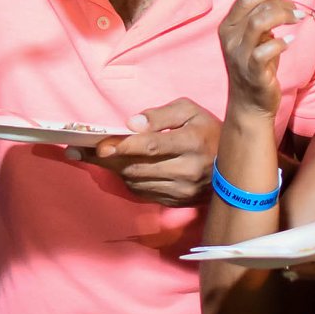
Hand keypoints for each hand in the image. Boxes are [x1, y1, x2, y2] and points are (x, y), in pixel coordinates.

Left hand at [65, 99, 219, 205]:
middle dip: (106, 158)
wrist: (234, 166)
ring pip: (136, 181)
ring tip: (95, 156)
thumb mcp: (189, 111)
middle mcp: (188, 170)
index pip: (152, 146)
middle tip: (80, 151)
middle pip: (138, 166)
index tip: (99, 144)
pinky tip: (120, 166)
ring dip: (114, 168)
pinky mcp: (177, 202)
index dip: (124, 145)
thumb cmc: (208, 130)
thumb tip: (130, 124)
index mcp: (193, 142)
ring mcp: (183, 190)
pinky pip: (143, 192)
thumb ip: (160, 115)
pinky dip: (128, 179)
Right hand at [218, 0, 301, 120]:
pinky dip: (281, 43)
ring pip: (258, 23)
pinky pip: (265, 51)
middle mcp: (230, 39)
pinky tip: (290, 42)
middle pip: (254, 7)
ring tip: (297, 19)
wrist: (249, 104)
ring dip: (282, 16)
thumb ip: (257, 15)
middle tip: (296, 9)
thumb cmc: (254, 66)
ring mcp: (240, 56)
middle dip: (280, 3)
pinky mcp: (253, 71)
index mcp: (227, 27)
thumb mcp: (253, 38)